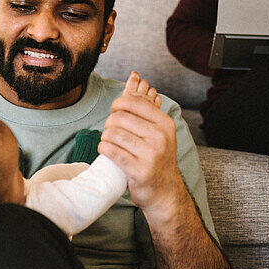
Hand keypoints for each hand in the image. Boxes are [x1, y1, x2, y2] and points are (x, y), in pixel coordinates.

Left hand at [98, 71, 185, 220]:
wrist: (165, 191)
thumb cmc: (157, 157)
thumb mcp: (159, 131)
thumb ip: (146, 107)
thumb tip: (134, 77)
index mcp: (164, 123)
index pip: (133, 102)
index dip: (118, 105)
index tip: (116, 113)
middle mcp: (160, 137)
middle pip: (119, 117)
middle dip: (109, 123)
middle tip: (112, 132)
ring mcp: (151, 154)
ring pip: (113, 133)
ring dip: (105, 138)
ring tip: (110, 143)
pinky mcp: (139, 170)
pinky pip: (111, 151)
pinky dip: (104, 149)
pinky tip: (107, 151)